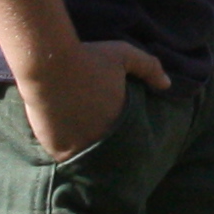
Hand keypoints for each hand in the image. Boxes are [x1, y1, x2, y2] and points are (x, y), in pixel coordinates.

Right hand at [15, 34, 167, 159]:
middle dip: (109, 148)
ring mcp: (79, 148)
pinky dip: (67, 152)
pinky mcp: (57, 150)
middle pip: (111, 152)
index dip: (129, 137)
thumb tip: (167, 85)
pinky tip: (66, 141)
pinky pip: (66, 158)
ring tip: (84, 141)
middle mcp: (103, 140)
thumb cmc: (87, 58)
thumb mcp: (123, 55)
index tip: (124, 133)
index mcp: (122, 121)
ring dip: (88, 151)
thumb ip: (149, 67)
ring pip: (88, 157)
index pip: (133, 140)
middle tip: (102, 138)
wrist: (46, 65)